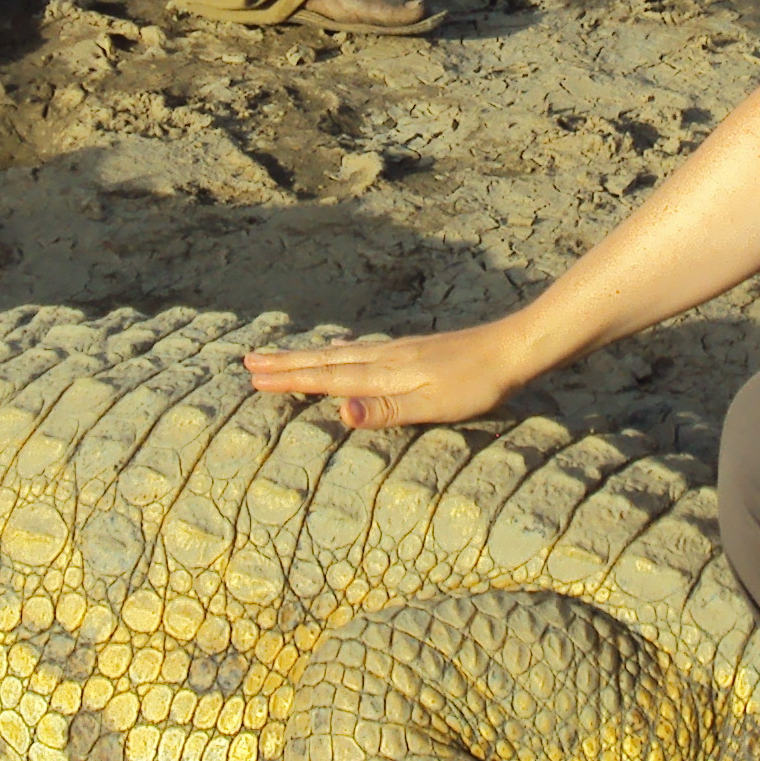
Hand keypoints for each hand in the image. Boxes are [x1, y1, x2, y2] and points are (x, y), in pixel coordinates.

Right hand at [243, 321, 537, 430]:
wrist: (510, 350)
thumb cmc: (475, 385)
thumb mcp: (431, 406)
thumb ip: (384, 410)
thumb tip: (340, 411)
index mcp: (383, 375)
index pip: (327, 378)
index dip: (290, 380)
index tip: (254, 380)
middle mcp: (384, 358)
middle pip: (325, 361)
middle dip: (286, 364)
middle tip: (249, 362)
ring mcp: (397, 351)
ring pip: (340, 353)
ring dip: (307, 356)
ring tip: (280, 356)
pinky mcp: (412, 350)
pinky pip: (360, 350)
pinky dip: (338, 351)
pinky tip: (340, 349)